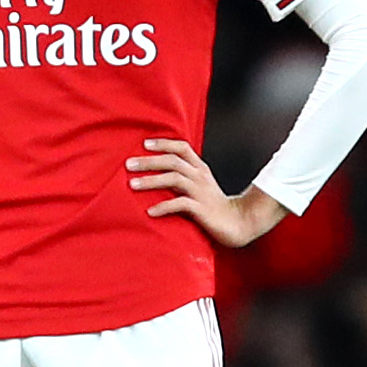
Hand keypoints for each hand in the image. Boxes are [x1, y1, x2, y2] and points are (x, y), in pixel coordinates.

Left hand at [128, 136, 288, 247]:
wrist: (238, 222)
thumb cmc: (214, 205)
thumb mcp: (201, 186)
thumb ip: (184, 177)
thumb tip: (158, 174)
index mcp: (200, 168)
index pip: (182, 147)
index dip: (164, 143)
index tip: (145, 144)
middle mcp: (199, 176)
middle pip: (172, 161)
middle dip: (149, 161)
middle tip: (128, 164)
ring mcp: (200, 192)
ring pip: (174, 179)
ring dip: (151, 181)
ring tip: (132, 185)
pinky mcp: (201, 209)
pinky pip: (179, 204)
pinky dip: (163, 207)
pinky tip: (150, 212)